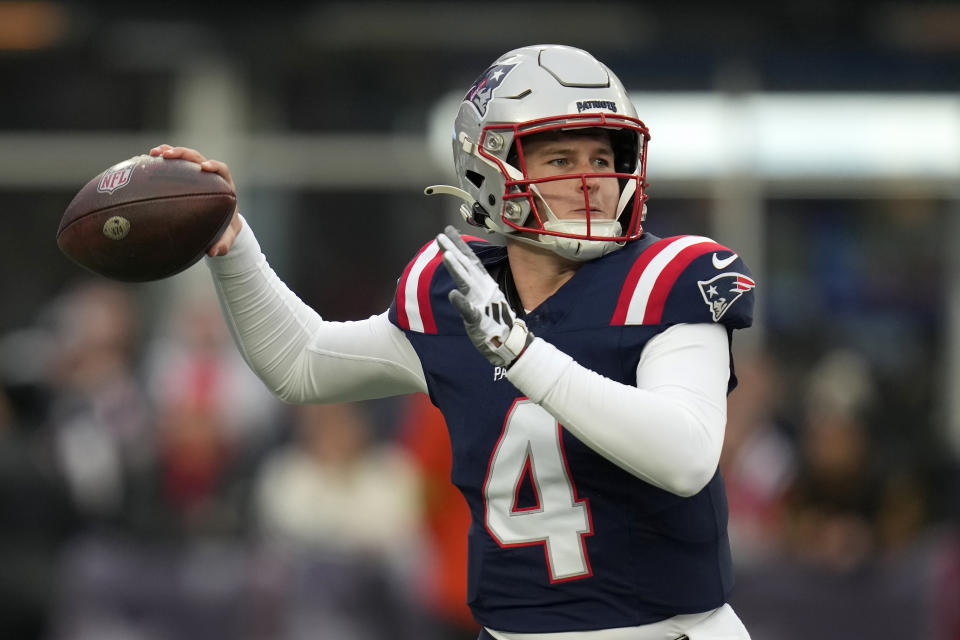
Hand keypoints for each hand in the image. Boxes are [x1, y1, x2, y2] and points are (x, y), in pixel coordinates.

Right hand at [149, 144, 241, 255]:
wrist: (220, 224)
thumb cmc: (225, 229)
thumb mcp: (227, 237)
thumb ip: (223, 244)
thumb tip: (212, 252)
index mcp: (224, 186)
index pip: (221, 170)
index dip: (214, 166)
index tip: (204, 168)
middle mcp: (210, 176)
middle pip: (198, 158)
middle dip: (184, 154)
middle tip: (168, 155)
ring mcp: (196, 174)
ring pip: (184, 158)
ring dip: (170, 152)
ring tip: (153, 153)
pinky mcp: (184, 176)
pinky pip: (172, 165)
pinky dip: (160, 162)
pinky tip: (145, 161)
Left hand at [437, 226, 533, 367]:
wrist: (510, 341)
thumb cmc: (494, 317)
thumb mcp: (483, 294)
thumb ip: (472, 280)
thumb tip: (463, 265)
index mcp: (483, 282)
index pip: (470, 259)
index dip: (459, 244)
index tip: (448, 231)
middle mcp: (482, 288)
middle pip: (466, 266)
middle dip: (453, 250)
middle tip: (441, 236)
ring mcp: (481, 303)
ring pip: (467, 283)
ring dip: (457, 269)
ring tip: (446, 255)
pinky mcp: (478, 320)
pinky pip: (469, 311)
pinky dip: (462, 302)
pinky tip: (454, 294)